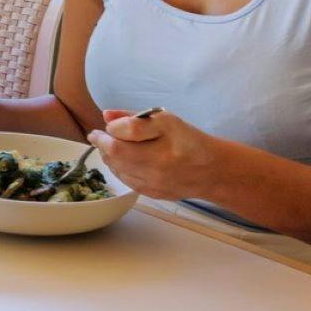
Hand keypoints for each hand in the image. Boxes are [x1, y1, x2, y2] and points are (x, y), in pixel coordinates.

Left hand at [86, 108, 223, 200]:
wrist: (212, 171)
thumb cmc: (187, 140)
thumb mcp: (166, 120)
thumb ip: (135, 118)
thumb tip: (106, 116)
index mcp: (166, 138)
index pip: (128, 131)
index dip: (111, 129)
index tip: (105, 127)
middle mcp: (161, 163)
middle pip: (117, 154)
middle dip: (102, 144)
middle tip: (98, 137)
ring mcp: (156, 182)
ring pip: (118, 169)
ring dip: (108, 157)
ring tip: (109, 147)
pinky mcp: (154, 194)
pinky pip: (126, 180)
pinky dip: (118, 169)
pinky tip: (121, 161)